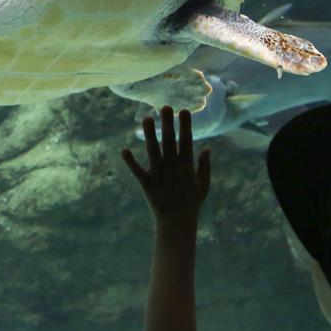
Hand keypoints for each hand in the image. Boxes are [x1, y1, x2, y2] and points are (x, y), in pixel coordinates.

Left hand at [122, 106, 210, 227]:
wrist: (176, 223)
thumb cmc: (191, 203)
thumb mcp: (203, 185)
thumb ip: (204, 167)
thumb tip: (206, 148)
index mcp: (186, 166)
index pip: (186, 142)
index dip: (185, 126)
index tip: (184, 111)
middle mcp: (172, 167)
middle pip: (169, 142)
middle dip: (168, 124)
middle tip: (165, 107)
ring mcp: (159, 175)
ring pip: (153, 151)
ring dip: (150, 135)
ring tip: (146, 118)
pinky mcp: (147, 183)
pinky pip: (137, 170)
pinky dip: (130, 161)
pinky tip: (123, 150)